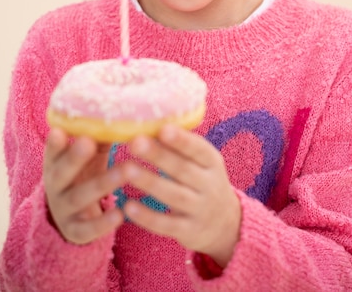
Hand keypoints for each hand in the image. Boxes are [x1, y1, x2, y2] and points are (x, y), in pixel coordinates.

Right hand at [43, 128, 125, 243]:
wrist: (73, 217)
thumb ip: (101, 138)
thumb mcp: (90, 156)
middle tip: (88, 142)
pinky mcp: (75, 231)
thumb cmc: (85, 174)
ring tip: (124, 171)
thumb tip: (124, 112)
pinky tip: (121, 214)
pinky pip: (87, 229)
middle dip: (74, 158)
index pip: (52, 151)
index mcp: (56, 164)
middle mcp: (55, 186)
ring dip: (102, 183)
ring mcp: (63, 210)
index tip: (59, 131)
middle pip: (61, 172)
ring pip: (79, 197)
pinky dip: (103, 223)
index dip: (55, 143)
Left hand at [123, 125, 240, 266]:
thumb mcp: (202, 163)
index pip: (199, 149)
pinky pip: (166, 224)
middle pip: (183, 169)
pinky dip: (147, 217)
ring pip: (174, 196)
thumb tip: (150, 119)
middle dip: (158, 155)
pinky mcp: (188, 231)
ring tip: (126, 170)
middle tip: (134, 142)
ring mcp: (200, 210)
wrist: (225, 224)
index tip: (163, 129)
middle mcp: (210, 185)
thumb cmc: (203, 181)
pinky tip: (128, 207)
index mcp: (212, 162)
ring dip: (150, 182)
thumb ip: (181, 146)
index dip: (182, 140)